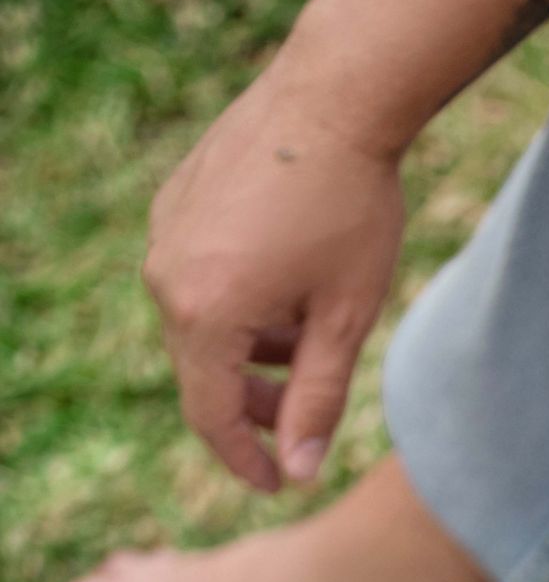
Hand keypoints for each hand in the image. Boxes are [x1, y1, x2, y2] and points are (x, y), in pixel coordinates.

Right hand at [143, 54, 406, 493]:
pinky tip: (283, 294)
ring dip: (245, 354)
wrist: (334, 98)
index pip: (211, 416)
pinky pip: (195, 279)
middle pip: (199, 373)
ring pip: (198, 326)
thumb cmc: (351, 210)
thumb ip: (317, 400)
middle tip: (298, 425)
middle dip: (248, 407)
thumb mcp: (345, 319)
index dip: (246, 460)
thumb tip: (300, 471)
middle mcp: (167, 276)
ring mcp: (164, 235)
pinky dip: (234, 306)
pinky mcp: (174, 204)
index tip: (280, 483)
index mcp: (206, 314)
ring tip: (302, 349)